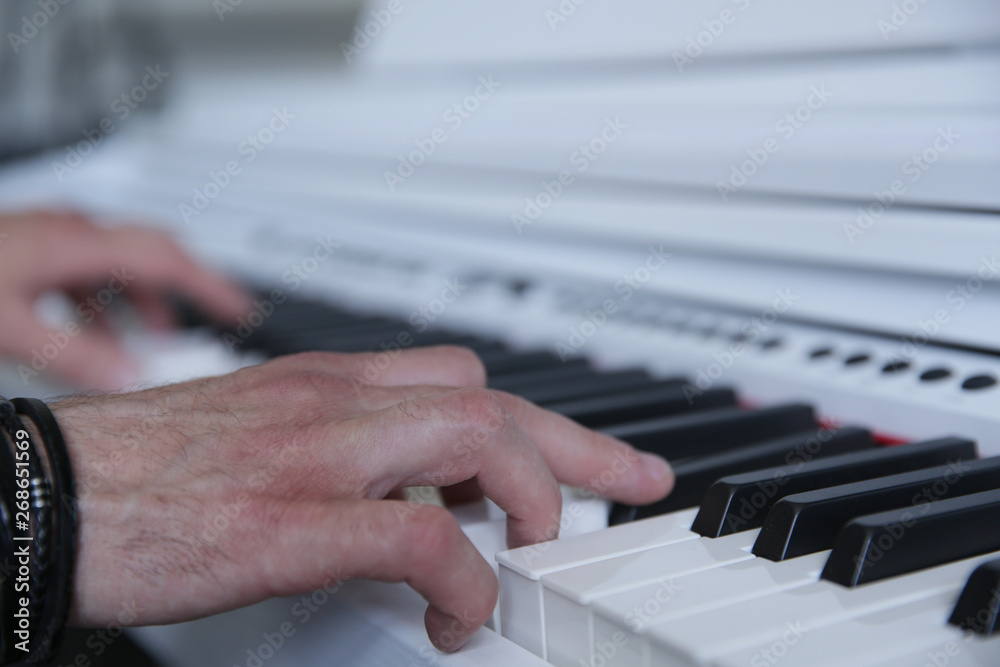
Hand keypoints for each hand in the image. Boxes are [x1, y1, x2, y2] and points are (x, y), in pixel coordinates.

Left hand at [0, 210, 248, 388]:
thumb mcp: (12, 328)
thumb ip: (74, 357)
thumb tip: (127, 378)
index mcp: (76, 243)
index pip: (168, 259)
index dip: (212, 286)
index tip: (241, 309)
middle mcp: (70, 231)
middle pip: (153, 251)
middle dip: (186, 290)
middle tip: (212, 317)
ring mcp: (51, 234)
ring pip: (119, 264)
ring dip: (143, 303)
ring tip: (150, 343)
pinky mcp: (33, 246)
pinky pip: (89, 271)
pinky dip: (108, 303)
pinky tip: (97, 335)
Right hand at [50, 347, 673, 651]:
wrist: (45, 491)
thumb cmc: (144, 472)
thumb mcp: (260, 435)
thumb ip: (342, 452)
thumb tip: (410, 498)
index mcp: (326, 384)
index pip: (464, 378)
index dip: (540, 416)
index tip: (590, 451)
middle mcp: (335, 404)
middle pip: (494, 399)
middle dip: (577, 446)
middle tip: (629, 484)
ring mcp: (317, 457)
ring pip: (476, 439)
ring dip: (528, 498)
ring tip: (529, 553)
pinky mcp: (288, 524)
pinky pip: (417, 538)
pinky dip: (462, 577)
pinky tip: (456, 611)